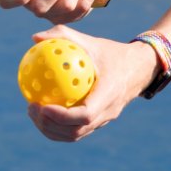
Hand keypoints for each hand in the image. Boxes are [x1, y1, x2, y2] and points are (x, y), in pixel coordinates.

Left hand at [26, 25, 160, 141]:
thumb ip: (63, 36)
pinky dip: (57, 126)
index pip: (85, 115)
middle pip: (76, 131)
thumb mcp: (90, 41)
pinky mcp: (99, 122)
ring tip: (32, 112)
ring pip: (75, 135)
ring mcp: (104, 120)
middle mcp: (108, 112)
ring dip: (51, 129)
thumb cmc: (111, 52)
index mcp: (109, 94)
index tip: (42, 106)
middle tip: (31, 108)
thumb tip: (34, 38)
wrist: (139, 68)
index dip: (62, 116)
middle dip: (50, 125)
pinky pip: (76, 130)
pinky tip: (41, 111)